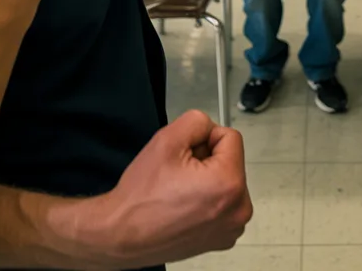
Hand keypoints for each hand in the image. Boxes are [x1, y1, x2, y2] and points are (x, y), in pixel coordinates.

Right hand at [76, 110, 250, 266]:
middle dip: (206, 161)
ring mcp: (232, 229)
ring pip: (226, 181)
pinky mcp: (223, 240)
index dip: (204, 139)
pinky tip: (183, 207)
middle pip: (230, 161)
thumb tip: (210, 128)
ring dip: (207, 180)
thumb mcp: (168, 139)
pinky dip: (207, 200)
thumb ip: (197, 121)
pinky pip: (223, 204)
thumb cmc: (143, 191)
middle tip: (178, 175)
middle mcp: (239, 210)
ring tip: (179, 191)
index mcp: (231, 183)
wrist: (122, 235)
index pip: (230, 137)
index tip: (183, 156)